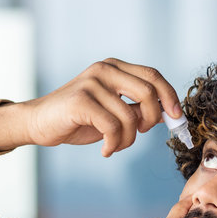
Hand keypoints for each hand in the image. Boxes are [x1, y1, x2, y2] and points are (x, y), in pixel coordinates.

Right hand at [0, 58, 180, 155]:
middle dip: (153, 119)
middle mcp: (104, 69)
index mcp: (114, 67)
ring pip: (131, 116)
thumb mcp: (113, 111)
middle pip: (149, 92)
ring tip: (115, 146)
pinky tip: (105, 150)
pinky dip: (114, 145)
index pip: (153, 76)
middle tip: (142, 133)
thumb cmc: (78, 119)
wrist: (39, 123)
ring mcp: (91, 82)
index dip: (170, 97)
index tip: (176, 118)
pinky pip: (112, 127)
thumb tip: (167, 114)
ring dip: (128, 139)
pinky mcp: (81, 100)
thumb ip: (137, 108)